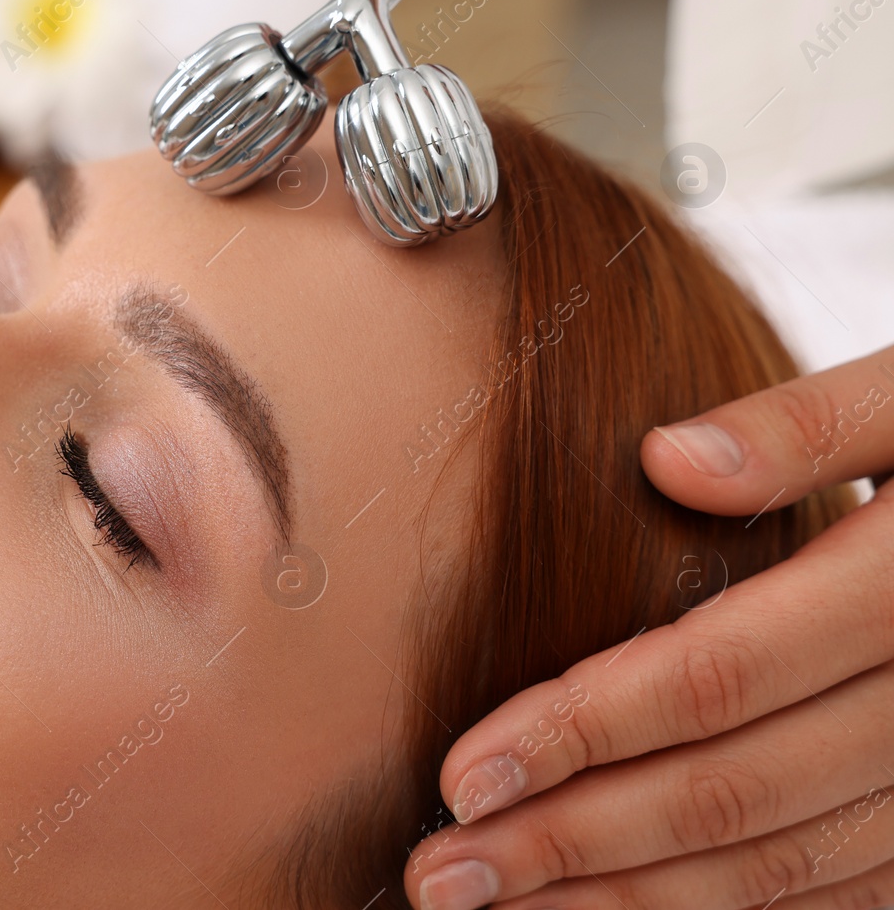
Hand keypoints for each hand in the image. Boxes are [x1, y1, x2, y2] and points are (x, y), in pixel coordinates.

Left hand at [402, 343, 893, 909]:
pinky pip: (843, 888)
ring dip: (631, 901)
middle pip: (730, 792)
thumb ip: (809, 425)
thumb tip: (665, 460)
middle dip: (572, 843)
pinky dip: (728, 907)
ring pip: (780, 866)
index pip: (717, 676)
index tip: (461, 773)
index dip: (579, 731)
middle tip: (443, 876)